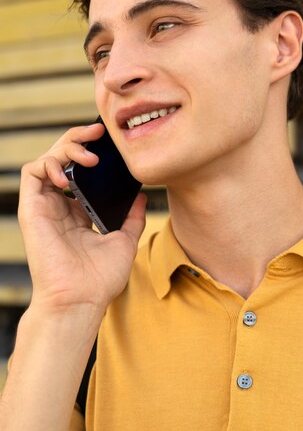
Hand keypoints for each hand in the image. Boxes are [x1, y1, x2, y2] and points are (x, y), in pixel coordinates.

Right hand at [18, 123, 145, 316]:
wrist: (80, 300)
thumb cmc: (99, 279)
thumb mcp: (124, 242)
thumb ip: (131, 218)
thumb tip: (141, 198)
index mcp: (77, 212)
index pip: (81, 172)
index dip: (92, 152)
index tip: (110, 141)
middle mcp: (59, 206)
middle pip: (63, 159)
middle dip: (79, 139)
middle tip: (99, 130)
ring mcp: (45, 206)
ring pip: (47, 159)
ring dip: (66, 148)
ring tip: (89, 155)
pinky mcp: (32, 209)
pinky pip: (32, 173)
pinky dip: (49, 163)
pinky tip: (69, 175)